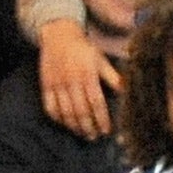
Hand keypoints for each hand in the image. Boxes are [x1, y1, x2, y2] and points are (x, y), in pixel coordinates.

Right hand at [38, 16, 121, 140]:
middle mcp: (71, 81)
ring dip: (74, 126)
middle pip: (80, 111)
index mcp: (87, 75)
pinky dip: (58, 119)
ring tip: (83, 134)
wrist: (59, 35)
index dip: (102, 119)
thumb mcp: (101, 60)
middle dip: (88, 127)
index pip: (96, 103)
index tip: (106, 131)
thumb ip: (113, 77)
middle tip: (94, 137)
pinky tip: (66, 124)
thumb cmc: (83, 49)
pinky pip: (50, 107)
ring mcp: (57, 84)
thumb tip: (126, 91)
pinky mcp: (46, 85)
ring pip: (65, 112)